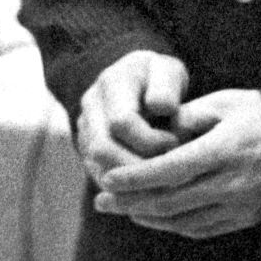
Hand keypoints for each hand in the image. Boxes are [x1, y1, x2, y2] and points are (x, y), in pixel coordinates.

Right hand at [74, 50, 190, 181]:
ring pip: (98, 167)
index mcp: (111, 82)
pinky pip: (101, 177)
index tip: (175, 143)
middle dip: (138, 166)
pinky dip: (125, 188)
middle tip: (168, 171)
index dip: (150, 140)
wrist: (143, 85)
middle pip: (102, 149)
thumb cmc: (161, 81)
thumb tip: (160, 107)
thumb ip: (166, 87)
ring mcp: (85, 130)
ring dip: (132, 181)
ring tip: (161, 181)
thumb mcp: (170, 72)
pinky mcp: (87, 151)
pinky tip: (150, 187)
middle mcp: (91, 106)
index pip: (120, 122)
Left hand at [93, 87, 260, 239]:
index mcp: (224, 149)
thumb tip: (157, 132)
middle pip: (171, 201)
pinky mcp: (244, 218)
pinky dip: (172, 225)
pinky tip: (153, 216)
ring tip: (121, 208)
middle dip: (131, 202)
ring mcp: (240, 205)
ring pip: (183, 220)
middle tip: (101, 200)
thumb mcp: (224, 102)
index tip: (108, 178)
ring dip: (148, 216)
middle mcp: (232, 182)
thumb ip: (188, 117)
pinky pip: (200, 228)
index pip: (171, 169)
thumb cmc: (259, 115)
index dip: (137, 177)